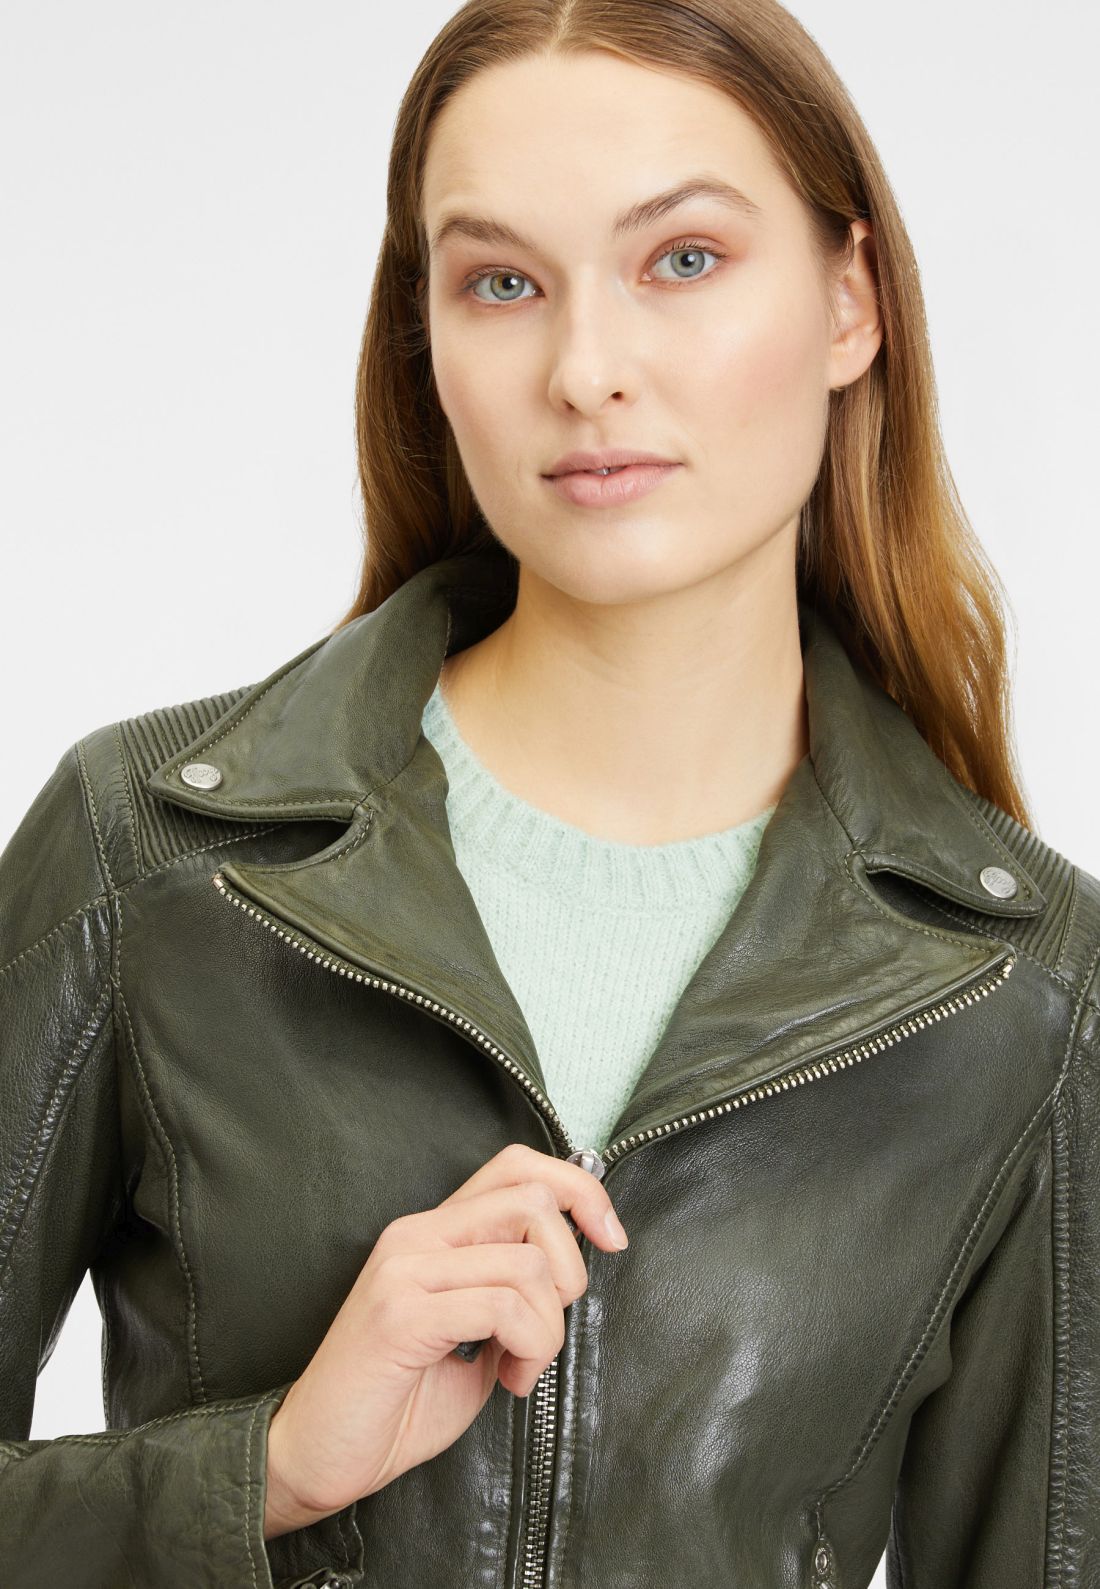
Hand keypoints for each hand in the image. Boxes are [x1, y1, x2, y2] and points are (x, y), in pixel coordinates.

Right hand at [263, 1142, 627, 1537]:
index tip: (611, 1239)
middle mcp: (416, 1234)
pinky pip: (503, 1307)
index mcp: (432, 1231)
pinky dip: (529, 1348)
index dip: (580, 1189)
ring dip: (548, 1330)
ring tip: (520, 1368)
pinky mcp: (400, 1314)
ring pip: (529, 1263)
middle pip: (533, 1200)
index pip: (518, 1166)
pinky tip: (509, 1380)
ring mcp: (404, 1269)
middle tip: (545, 1330)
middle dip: (571, 1269)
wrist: (316, 1458)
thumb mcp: (473, 1336)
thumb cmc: (396, 1405)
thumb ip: (512, 1294)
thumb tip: (571, 1270)